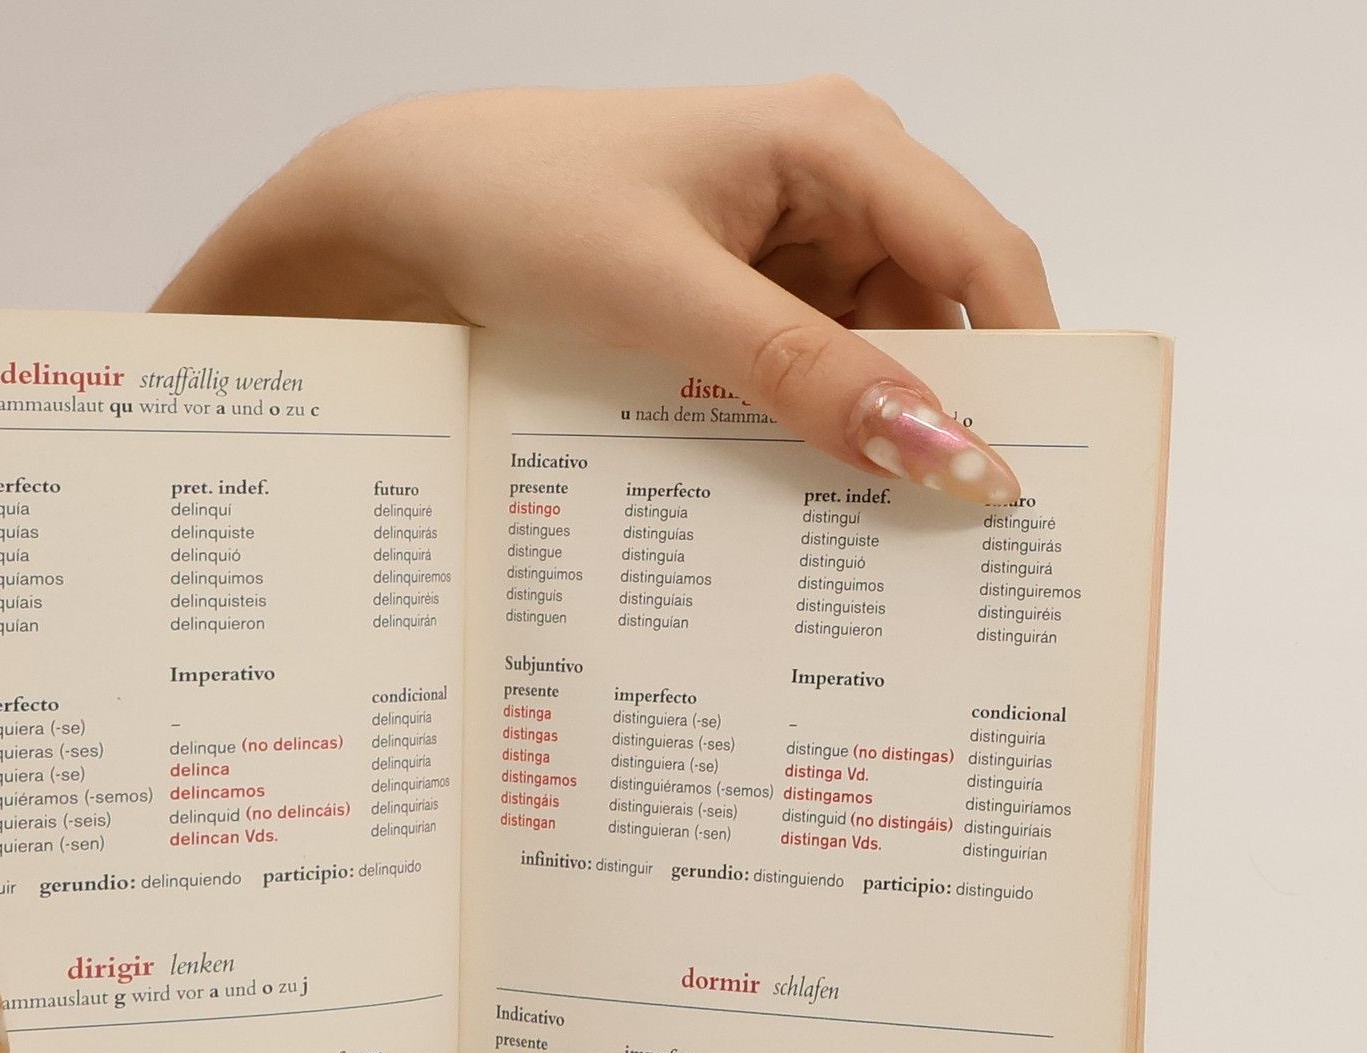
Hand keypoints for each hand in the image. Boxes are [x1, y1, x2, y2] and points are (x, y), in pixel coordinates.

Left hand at [156, 78, 1054, 505]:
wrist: (404, 215)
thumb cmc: (521, 206)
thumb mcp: (668, 298)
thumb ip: (804, 374)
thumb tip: (933, 446)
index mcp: (839, 141)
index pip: (982, 257)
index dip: (1019, 368)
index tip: (1020, 481)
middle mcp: (830, 182)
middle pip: (935, 312)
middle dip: (940, 413)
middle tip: (947, 537)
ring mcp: (781, 241)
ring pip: (866, 353)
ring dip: (862, 433)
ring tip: (864, 539)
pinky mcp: (735, 292)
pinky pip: (801, 369)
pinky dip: (802, 428)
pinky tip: (791, 495)